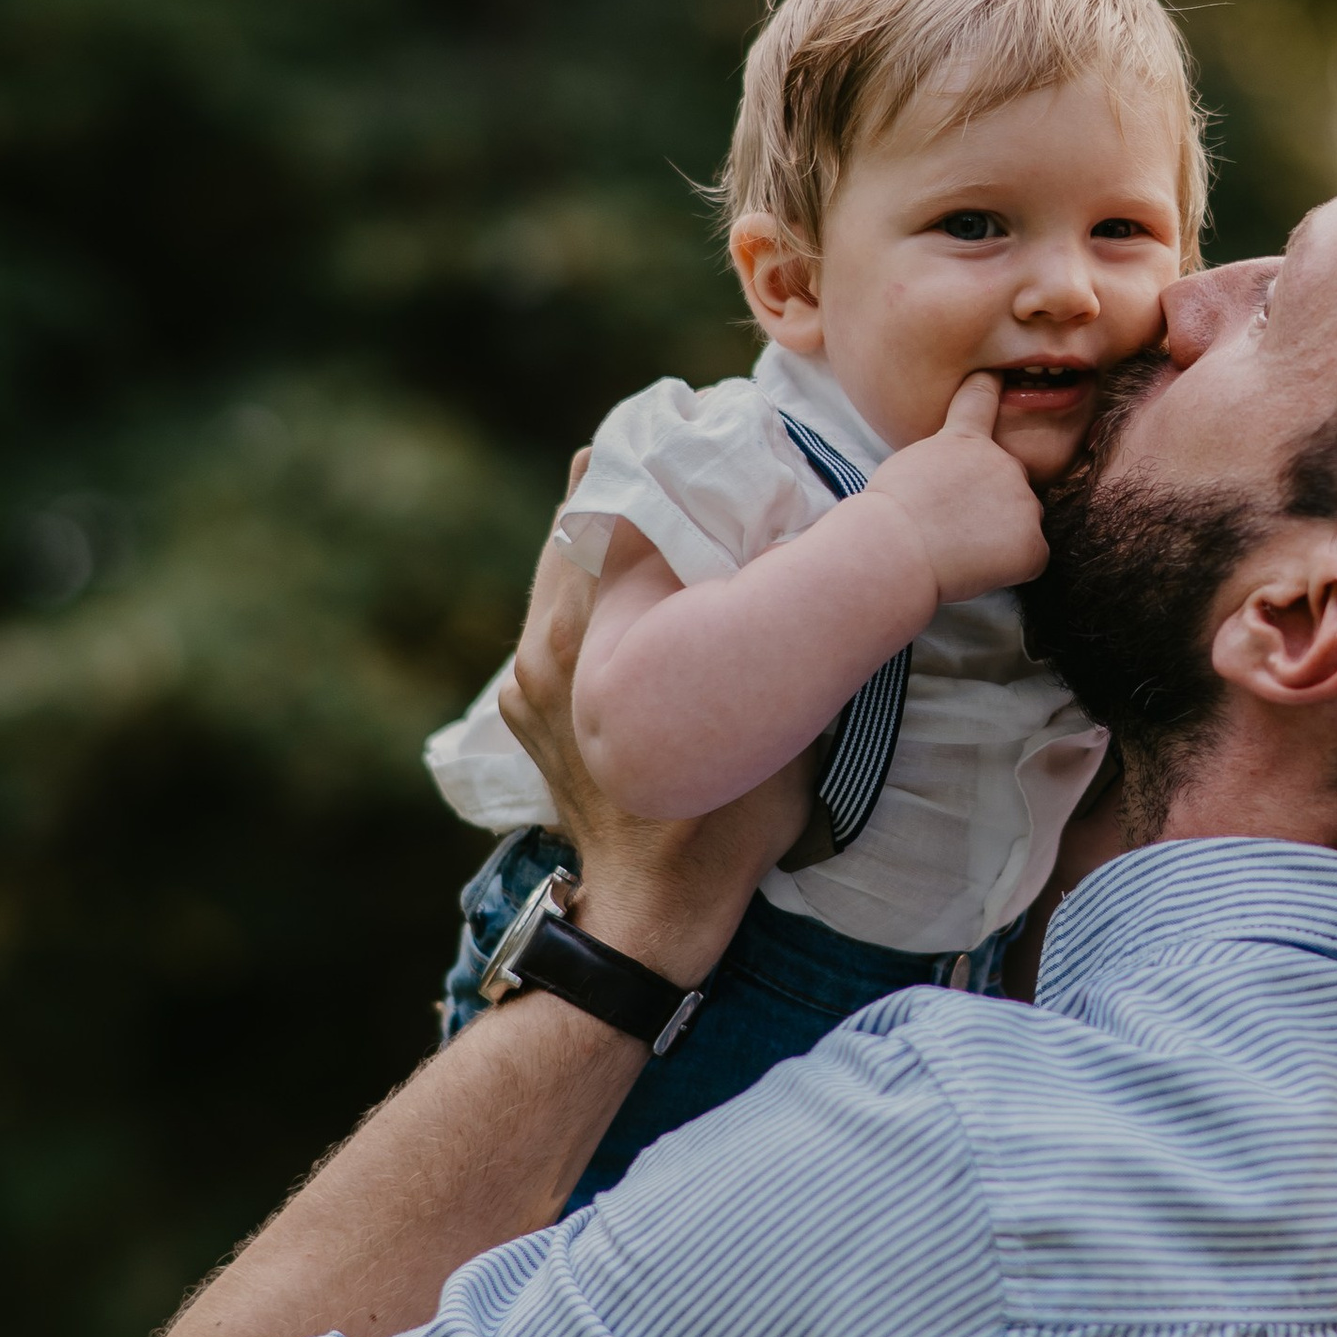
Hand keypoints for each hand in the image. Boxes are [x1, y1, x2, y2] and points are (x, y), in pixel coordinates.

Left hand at [500, 467, 811, 976]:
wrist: (649, 908)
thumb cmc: (722, 818)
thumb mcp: (770, 720)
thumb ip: (774, 637)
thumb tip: (815, 562)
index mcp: (602, 638)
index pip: (612, 509)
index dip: (651, 458)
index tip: (692, 428)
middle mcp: (549, 646)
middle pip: (576, 525)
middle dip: (628, 485)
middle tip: (682, 455)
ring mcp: (526, 678)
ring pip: (557, 570)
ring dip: (606, 538)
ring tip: (661, 510)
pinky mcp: (521, 705)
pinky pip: (550, 621)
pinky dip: (587, 594)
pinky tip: (635, 592)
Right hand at [865, 374, 1049, 600]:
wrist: (893, 546)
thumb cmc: (882, 517)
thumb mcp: (906, 469)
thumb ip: (941, 468)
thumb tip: (950, 493)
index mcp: (964, 441)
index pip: (981, 399)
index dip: (989, 386)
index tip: (995, 376)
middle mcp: (1003, 462)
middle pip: (1011, 482)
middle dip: (993, 503)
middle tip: (952, 527)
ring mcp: (1023, 502)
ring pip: (1023, 521)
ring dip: (1002, 536)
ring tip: (958, 549)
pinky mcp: (1032, 544)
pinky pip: (1031, 559)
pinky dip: (1010, 568)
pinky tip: (976, 569)